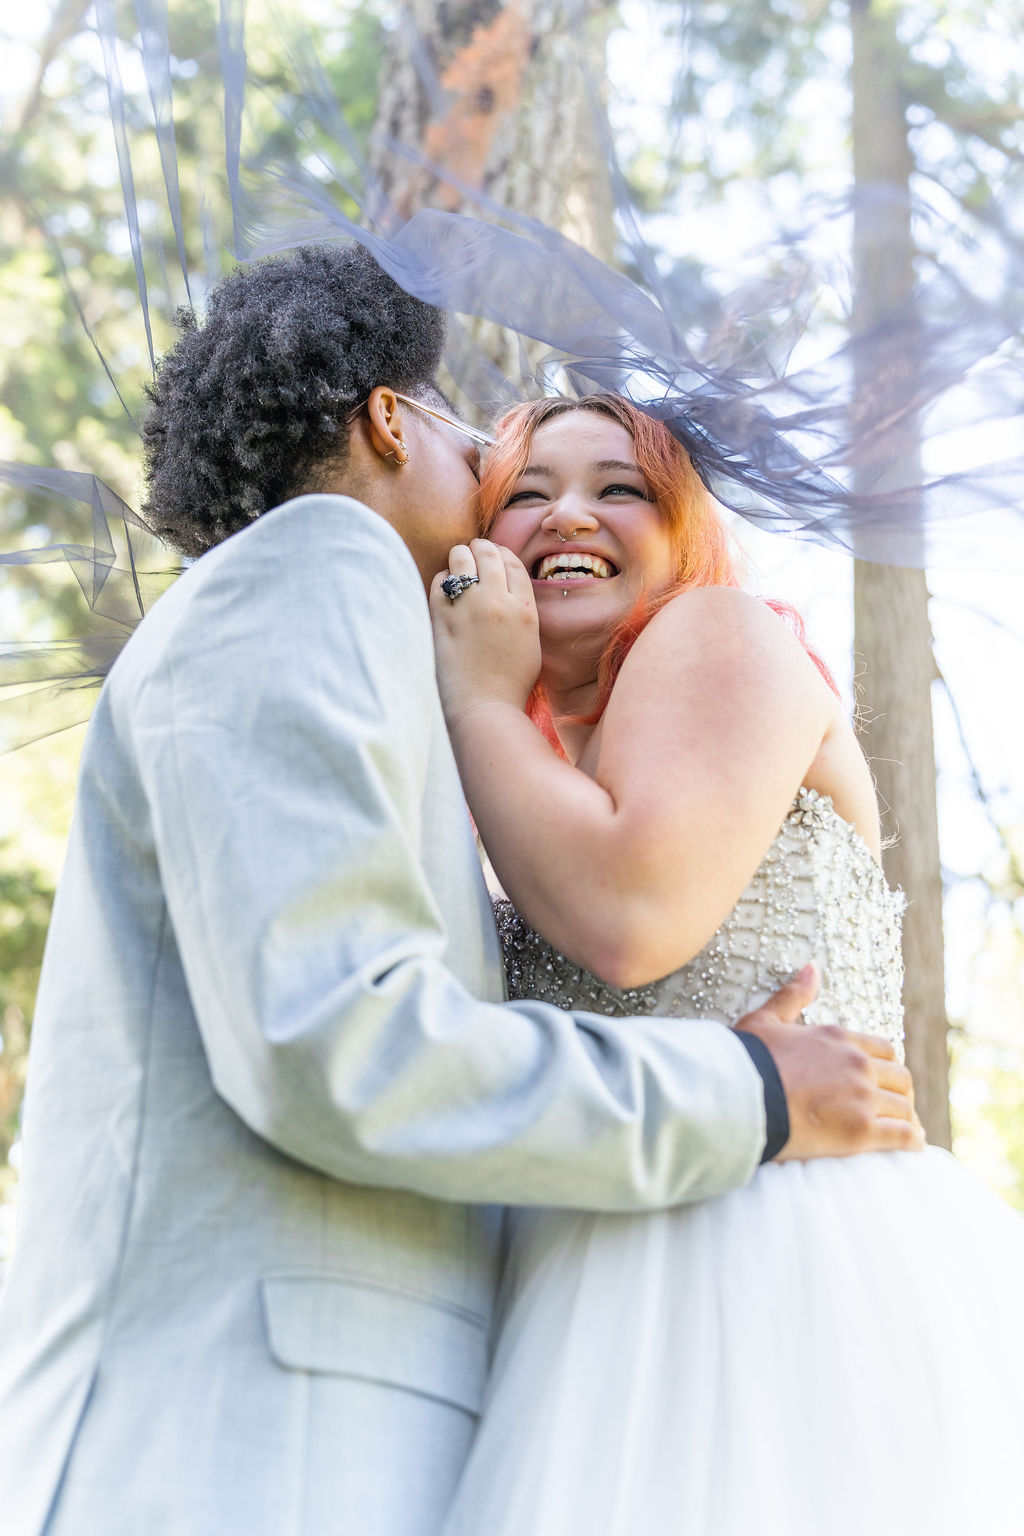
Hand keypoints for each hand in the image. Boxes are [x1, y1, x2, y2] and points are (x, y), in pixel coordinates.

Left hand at [429, 538, 540, 726]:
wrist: (485, 708)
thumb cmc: (510, 684)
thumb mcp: (530, 644)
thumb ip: (521, 613)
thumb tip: (507, 591)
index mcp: (524, 610)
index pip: (512, 562)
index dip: (501, 553)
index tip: (494, 555)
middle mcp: (497, 602)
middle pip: (487, 553)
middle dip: (479, 549)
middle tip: (472, 554)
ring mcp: (469, 609)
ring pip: (461, 559)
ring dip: (458, 558)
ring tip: (456, 567)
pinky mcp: (443, 619)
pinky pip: (439, 582)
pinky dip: (441, 580)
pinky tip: (444, 589)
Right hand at [735, 964, 924, 1160]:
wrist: (737, 1097)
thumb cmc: (746, 1060)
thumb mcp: (765, 1020)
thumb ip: (792, 995)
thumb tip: (811, 968)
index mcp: (837, 1038)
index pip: (881, 1049)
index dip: (884, 1066)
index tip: (880, 1079)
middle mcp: (857, 1064)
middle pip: (899, 1077)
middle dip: (900, 1092)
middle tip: (894, 1107)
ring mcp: (862, 1097)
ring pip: (904, 1106)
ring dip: (907, 1118)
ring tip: (906, 1130)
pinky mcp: (862, 1131)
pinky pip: (902, 1135)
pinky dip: (912, 1141)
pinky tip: (913, 1147)